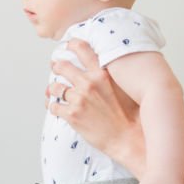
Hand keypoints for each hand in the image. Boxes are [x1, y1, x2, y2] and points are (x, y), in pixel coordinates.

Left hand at [45, 39, 143, 172]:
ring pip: (54, 87)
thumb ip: (111, 75)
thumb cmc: (130, 115)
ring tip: (53, 91)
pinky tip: (55, 107)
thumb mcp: (124, 87)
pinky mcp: (72, 115)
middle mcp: (89, 83)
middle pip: (62, 66)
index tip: (67, 46)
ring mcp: (79, 99)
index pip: (82, 50)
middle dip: (56, 66)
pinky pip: (53, 106)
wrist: (128, 138)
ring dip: (53, 89)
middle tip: (55, 67)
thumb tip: (102, 67)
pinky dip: (52, 106)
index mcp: (102, 73)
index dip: (71, 45)